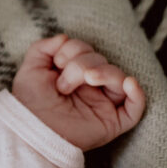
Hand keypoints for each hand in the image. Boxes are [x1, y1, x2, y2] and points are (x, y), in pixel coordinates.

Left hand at [12, 35, 145, 150]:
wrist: (31, 130)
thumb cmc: (29, 102)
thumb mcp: (30, 69)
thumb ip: (42, 48)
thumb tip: (64, 37)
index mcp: (74, 73)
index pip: (86, 49)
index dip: (73, 49)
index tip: (57, 63)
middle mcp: (91, 87)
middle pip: (101, 61)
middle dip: (81, 64)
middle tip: (63, 84)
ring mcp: (104, 103)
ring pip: (119, 78)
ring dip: (104, 72)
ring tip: (88, 78)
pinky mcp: (112, 122)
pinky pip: (136, 107)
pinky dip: (137, 94)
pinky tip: (129, 83)